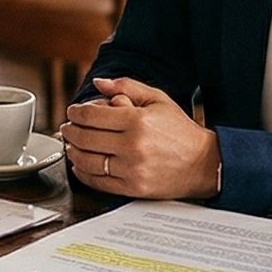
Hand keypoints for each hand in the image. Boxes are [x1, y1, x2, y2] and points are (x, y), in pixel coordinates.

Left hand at [61, 77, 221, 199]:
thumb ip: (126, 87)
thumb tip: (98, 83)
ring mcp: (132, 169)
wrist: (203, 163)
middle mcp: (133, 145)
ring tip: (71, 145)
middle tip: (68, 127)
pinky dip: (83, 173)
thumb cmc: (180, 130)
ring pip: (87, 161)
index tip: (73, 112)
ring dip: (73, 151)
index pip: (92, 115)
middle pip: (85, 138)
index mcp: (137, 120)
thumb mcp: (157, 99)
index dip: (76, 112)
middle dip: (70, 131)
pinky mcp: (133, 188)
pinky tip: (80, 164)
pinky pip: (98, 182)